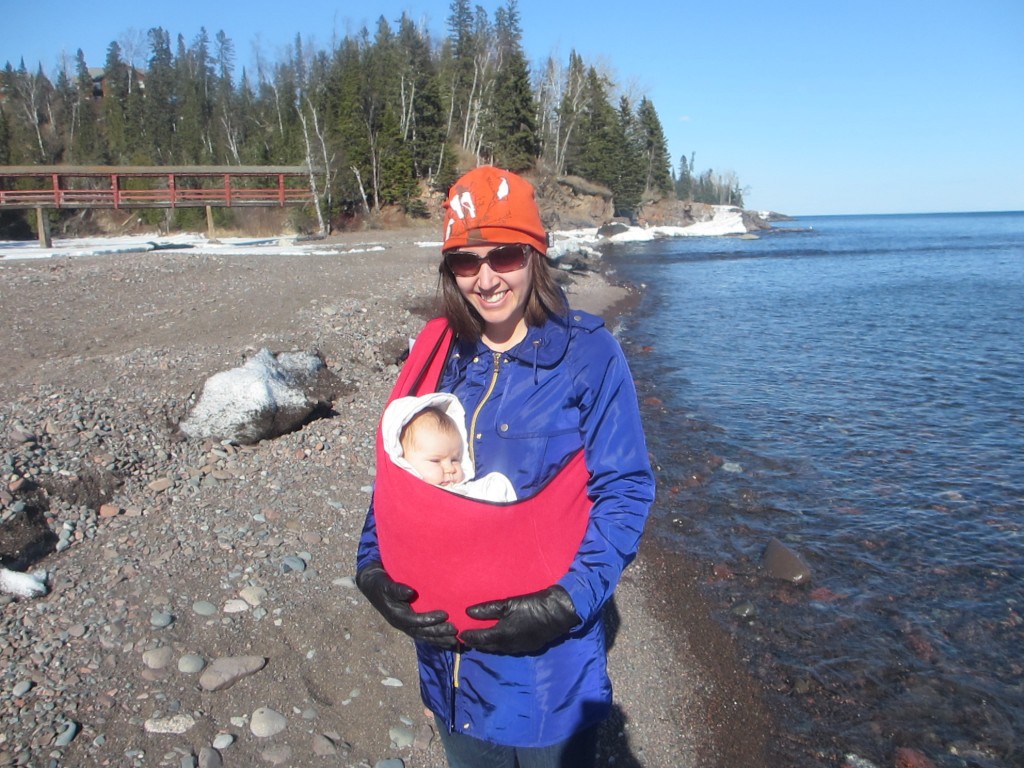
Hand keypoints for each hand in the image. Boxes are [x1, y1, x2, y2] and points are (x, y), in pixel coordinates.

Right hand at [356, 561, 457, 648]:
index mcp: (396, 616)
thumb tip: (410, 593)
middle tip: (454, 629)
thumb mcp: (386, 584)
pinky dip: (436, 639)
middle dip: (438, 632)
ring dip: (439, 639)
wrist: (373, 587)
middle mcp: (401, 624)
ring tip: (454, 640)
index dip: (430, 619)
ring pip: (424, 636)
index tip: (445, 614)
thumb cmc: (381, 584)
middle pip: (421, 632)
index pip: (415, 621)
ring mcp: (406, 626)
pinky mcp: (410, 625)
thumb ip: (397, 589)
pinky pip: (424, 634)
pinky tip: (447, 641)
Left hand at [460, 586, 579, 653]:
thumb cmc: (532, 605)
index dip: (469, 636)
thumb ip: (487, 609)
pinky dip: (498, 646)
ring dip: (487, 646)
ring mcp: (518, 648)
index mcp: (502, 634)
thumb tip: (468, 612)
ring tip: (478, 642)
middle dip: (476, 644)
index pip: (480, 638)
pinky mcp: (526, 648)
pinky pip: (507, 649)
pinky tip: (497, 641)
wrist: (557, 613)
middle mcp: (508, 645)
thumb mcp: (508, 603)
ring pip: (497, 650)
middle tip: (466, 640)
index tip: (461, 634)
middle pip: (487, 647)